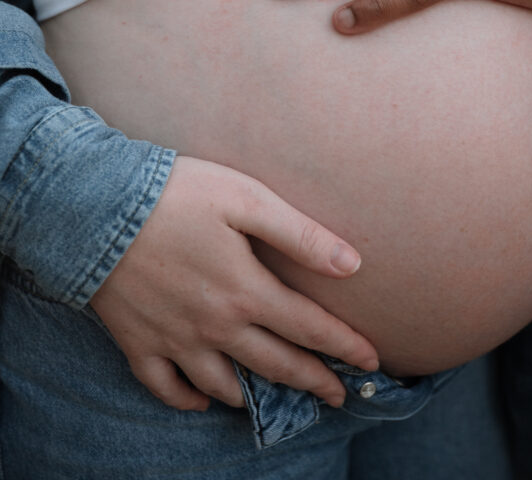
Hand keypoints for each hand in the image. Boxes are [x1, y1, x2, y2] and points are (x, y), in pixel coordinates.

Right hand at [90, 156, 377, 411]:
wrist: (95, 207)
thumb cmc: (177, 194)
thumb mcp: (247, 200)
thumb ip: (301, 235)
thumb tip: (352, 265)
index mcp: (246, 291)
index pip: (309, 328)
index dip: (345, 346)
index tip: (373, 361)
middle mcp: (215, 327)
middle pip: (275, 365)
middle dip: (314, 382)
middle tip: (340, 395)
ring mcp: (174, 340)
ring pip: (223, 385)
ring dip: (255, 395)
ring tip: (276, 399)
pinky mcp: (138, 342)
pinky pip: (166, 387)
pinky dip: (187, 399)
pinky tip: (201, 400)